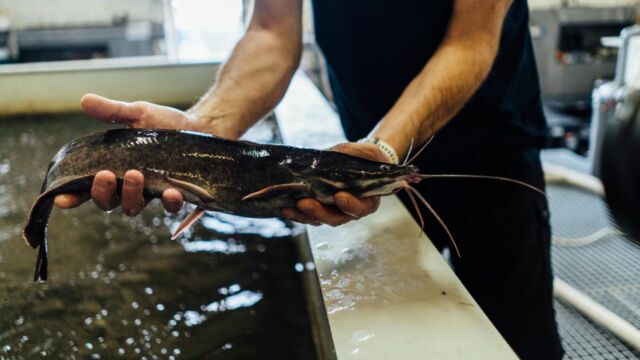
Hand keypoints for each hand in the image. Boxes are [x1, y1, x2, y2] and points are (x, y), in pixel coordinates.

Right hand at [54, 94, 197, 213]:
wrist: (200, 127)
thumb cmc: (165, 124)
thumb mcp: (138, 114)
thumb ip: (113, 111)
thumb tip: (85, 100)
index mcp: (114, 168)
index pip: (87, 188)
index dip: (73, 196)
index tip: (63, 198)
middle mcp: (130, 185)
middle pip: (108, 202)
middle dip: (102, 192)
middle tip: (107, 175)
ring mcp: (152, 192)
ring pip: (134, 207)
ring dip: (131, 195)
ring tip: (137, 175)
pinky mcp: (177, 194)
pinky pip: (169, 207)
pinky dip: (169, 202)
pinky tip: (171, 191)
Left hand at [282, 142, 386, 226]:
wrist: (359, 161)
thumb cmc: (367, 159)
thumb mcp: (368, 152)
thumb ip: (357, 154)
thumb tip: (335, 154)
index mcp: (367, 200)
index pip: (361, 208)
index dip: (351, 205)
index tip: (339, 197)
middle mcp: (350, 210)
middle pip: (336, 218)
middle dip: (319, 213)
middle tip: (304, 204)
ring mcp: (334, 211)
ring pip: (320, 219)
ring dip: (304, 215)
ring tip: (289, 209)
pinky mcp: (321, 208)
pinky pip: (309, 215)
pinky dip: (298, 214)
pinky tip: (286, 208)